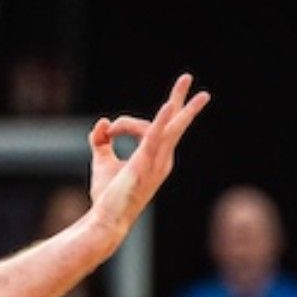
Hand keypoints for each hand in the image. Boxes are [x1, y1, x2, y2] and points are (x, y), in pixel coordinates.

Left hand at [87, 74, 211, 236]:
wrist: (106, 220)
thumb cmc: (108, 196)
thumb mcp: (102, 162)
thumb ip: (101, 141)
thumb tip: (102, 122)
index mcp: (156, 158)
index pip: (147, 126)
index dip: (124, 123)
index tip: (108, 131)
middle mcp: (162, 159)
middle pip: (174, 124)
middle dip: (181, 100)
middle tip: (188, 77)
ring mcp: (156, 162)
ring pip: (170, 128)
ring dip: (180, 106)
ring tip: (194, 88)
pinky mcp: (143, 164)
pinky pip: (154, 139)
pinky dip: (161, 122)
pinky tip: (168, 106)